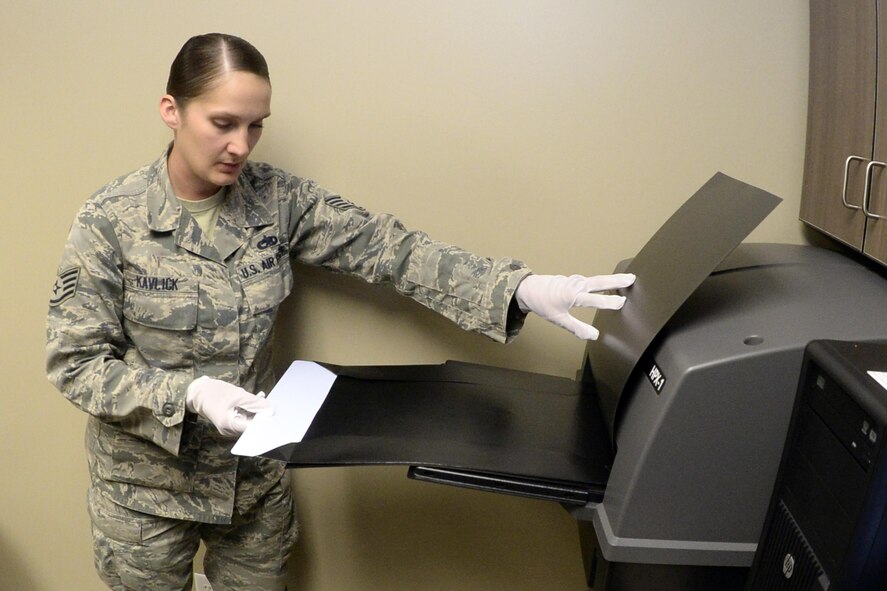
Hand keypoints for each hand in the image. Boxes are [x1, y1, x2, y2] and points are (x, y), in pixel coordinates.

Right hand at [186, 377, 272, 436]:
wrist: (198, 392)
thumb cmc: (215, 392)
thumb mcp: (238, 394)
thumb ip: (255, 403)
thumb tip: (270, 410)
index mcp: (229, 424)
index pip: (252, 429)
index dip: (264, 422)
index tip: (274, 414)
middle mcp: (228, 430)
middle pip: (251, 427)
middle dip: (261, 415)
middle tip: (269, 403)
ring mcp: (228, 428)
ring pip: (248, 422)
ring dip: (256, 411)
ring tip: (260, 398)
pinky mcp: (229, 423)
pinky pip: (243, 419)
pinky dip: (250, 411)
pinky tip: (255, 399)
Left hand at [514, 273, 635, 339]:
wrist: (528, 289)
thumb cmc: (542, 303)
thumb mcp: (558, 319)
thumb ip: (576, 328)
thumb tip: (594, 336)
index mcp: (572, 295)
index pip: (594, 300)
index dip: (608, 302)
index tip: (622, 303)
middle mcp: (576, 285)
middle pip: (599, 282)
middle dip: (616, 281)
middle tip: (632, 279)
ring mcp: (575, 281)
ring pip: (597, 280)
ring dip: (611, 280)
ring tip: (626, 279)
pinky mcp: (574, 280)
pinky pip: (592, 280)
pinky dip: (603, 281)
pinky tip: (608, 284)